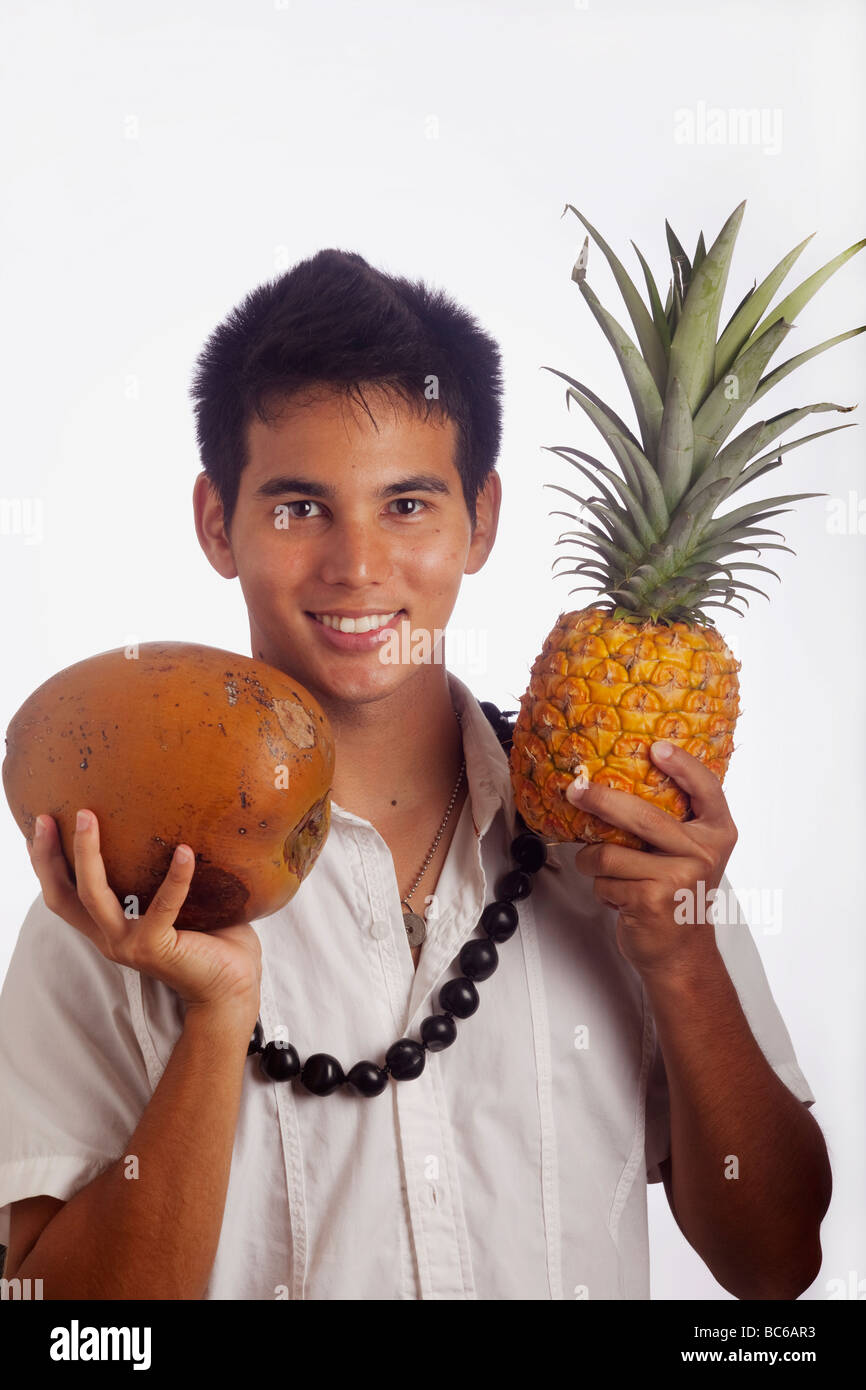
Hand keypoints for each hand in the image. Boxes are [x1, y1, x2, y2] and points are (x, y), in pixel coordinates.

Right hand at [26, 810, 261, 1017]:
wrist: (231, 987)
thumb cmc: (211, 941)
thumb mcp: (177, 904)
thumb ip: (162, 874)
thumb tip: (177, 823)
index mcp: (110, 928)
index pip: (64, 896)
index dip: (45, 864)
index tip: (39, 827)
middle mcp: (110, 938)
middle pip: (64, 895)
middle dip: (49, 855)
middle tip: (49, 818)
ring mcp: (128, 945)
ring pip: (94, 895)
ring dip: (88, 854)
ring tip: (89, 818)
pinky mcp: (155, 948)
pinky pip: (162, 905)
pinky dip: (176, 876)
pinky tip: (185, 851)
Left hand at [566, 740, 738, 979]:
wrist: (682, 953)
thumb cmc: (678, 894)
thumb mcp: (691, 853)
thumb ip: (674, 821)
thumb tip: (617, 781)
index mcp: (717, 833)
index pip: (707, 788)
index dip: (683, 764)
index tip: (657, 747)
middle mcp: (704, 853)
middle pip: (642, 816)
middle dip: (600, 800)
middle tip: (575, 790)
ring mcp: (679, 877)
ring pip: (611, 852)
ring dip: (594, 863)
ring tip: (608, 873)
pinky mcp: (652, 899)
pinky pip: (604, 880)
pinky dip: (602, 888)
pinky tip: (620, 897)